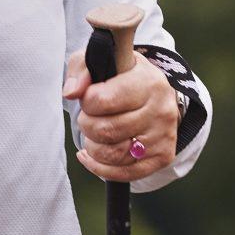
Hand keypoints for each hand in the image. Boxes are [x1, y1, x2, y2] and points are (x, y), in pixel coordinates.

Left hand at [63, 48, 179, 182]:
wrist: (154, 94)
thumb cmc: (122, 77)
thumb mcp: (102, 60)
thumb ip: (81, 69)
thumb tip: (71, 92)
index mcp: (147, 81)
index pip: (103, 101)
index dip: (86, 101)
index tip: (89, 97)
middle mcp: (160, 110)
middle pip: (106, 130)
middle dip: (87, 125)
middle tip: (89, 117)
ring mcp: (163, 136)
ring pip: (114, 155)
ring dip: (93, 147)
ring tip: (94, 134)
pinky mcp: (162, 157)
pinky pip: (124, 173)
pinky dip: (100, 167)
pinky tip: (91, 155)